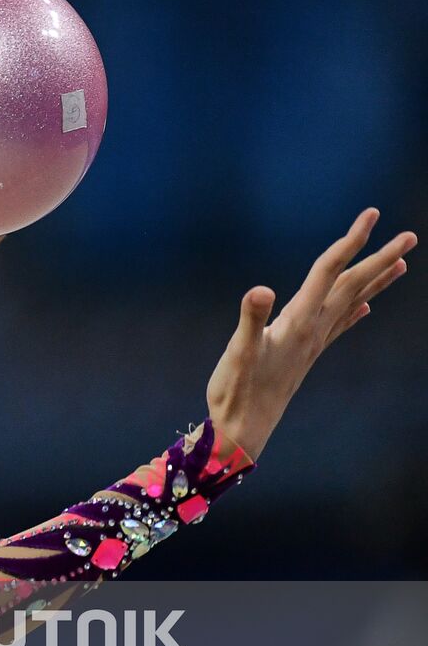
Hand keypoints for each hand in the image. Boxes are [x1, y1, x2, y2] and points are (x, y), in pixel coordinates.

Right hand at [205, 208, 415, 460]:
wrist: (242, 429)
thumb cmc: (236, 390)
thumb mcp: (238, 352)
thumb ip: (251, 320)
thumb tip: (260, 290)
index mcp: (298, 320)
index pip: (329, 272)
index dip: (351, 242)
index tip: (372, 216)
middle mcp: (313, 329)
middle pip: (351, 285)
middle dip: (379, 258)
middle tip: (408, 236)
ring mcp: (312, 343)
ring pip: (351, 303)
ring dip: (375, 282)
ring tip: (401, 265)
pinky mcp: (305, 354)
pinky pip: (339, 326)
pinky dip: (355, 312)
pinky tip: (365, 308)